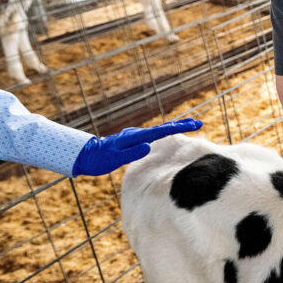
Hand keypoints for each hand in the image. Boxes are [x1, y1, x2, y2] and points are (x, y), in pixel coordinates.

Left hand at [72, 118, 202, 175]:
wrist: (84, 155)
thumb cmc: (98, 159)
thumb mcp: (114, 158)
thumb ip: (131, 153)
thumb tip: (148, 146)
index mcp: (135, 137)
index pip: (161, 131)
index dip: (179, 127)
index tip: (195, 124)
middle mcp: (137, 134)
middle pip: (163, 128)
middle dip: (181, 125)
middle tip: (198, 123)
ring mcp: (135, 136)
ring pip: (158, 130)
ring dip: (174, 127)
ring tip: (188, 125)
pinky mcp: (133, 140)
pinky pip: (153, 135)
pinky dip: (164, 132)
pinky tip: (167, 134)